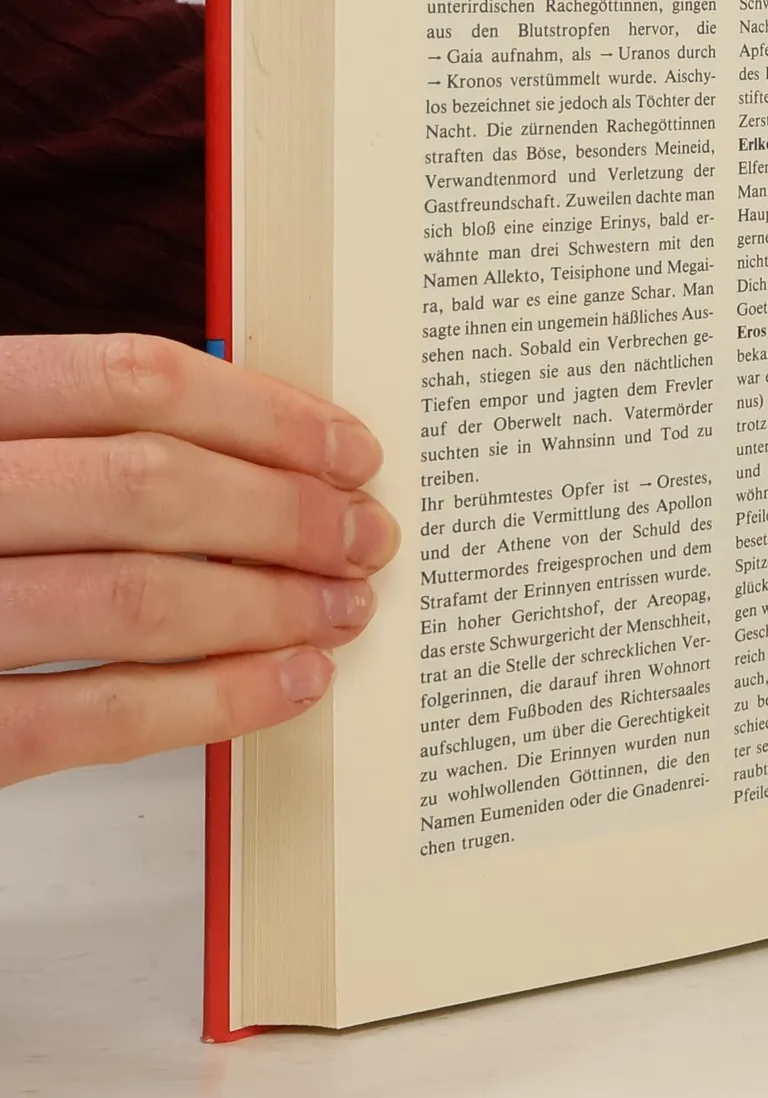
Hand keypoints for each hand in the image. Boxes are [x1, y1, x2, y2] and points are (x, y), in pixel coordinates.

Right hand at [0, 335, 397, 785]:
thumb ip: (70, 440)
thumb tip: (260, 451)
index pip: (123, 378)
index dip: (262, 414)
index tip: (352, 451)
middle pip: (144, 485)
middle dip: (284, 515)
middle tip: (367, 537)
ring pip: (131, 599)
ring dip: (267, 607)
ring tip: (345, 609)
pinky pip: (86, 719)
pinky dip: (212, 702)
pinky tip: (291, 685)